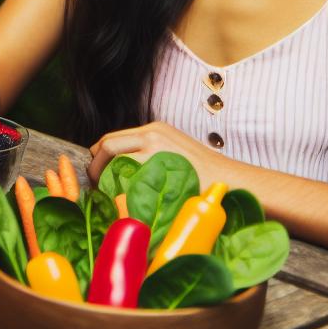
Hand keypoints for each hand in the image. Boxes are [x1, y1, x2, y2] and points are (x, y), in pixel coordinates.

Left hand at [87, 121, 227, 188]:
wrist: (232, 181)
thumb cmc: (203, 175)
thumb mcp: (174, 154)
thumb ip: (149, 155)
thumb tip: (120, 170)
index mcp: (154, 129)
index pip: (113, 138)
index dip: (99, 156)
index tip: (97, 173)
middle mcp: (152, 133)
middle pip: (107, 144)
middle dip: (95, 165)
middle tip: (95, 185)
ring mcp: (156, 147)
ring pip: (113, 158)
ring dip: (103, 177)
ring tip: (104, 194)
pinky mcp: (160, 164)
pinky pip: (127, 175)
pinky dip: (118, 187)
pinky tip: (119, 200)